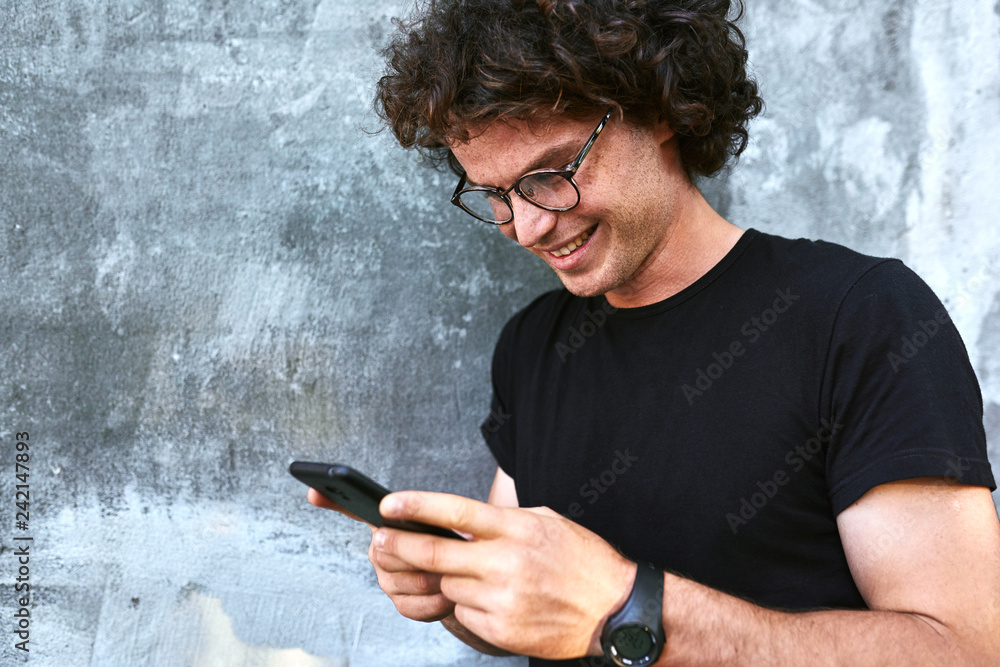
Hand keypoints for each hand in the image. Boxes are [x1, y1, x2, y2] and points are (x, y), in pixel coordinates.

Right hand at [307, 488, 454, 622]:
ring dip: (431, 579)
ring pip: (399, 582)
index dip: (332, 500)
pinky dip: (434, 603)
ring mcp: (388, 579)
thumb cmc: (459, 543)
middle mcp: (380, 550)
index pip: (354, 508)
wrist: (476, 578)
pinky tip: (448, 595)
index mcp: (389, 524)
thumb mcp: (447, 520)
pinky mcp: (403, 604)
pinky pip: (410, 607)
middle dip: (417, 553)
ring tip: (451, 573)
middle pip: (384, 552)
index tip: (313, 492)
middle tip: (443, 550)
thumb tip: (393, 505)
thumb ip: (424, 512)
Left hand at [373, 491, 635, 658]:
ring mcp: (503, 598)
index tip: (388, 505)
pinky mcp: (502, 629)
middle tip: (381, 541)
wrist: (614, 609)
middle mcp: (506, 561)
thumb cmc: (581, 559)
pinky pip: (463, 614)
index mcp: (516, 528)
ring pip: (449, 585)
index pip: (455, 511)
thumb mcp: (545, 521)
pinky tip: (493, 601)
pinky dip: (468, 606)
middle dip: (400, 546)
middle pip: (435, 553)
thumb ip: (503, 520)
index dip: (417, 507)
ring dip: (450, 580)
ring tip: (479, 577)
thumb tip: (460, 519)